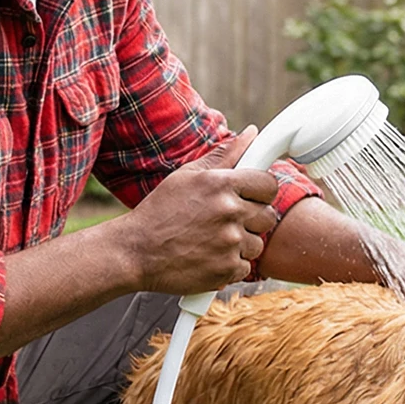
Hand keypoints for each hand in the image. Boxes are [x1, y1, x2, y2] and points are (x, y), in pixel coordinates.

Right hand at [116, 128, 280, 294]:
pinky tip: (208, 257)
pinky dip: (230, 265)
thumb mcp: (187, 176)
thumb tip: (252, 134)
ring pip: (258, 243)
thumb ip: (224, 155)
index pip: (269, 184)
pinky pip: (246, 267)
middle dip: (252, 219)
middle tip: (226, 221)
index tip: (250, 197)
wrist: (135, 252)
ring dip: (241, 244)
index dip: (261, 191)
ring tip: (212, 241)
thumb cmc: (160, 211)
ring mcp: (229, 243)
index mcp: (221, 184)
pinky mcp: (226, 270)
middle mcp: (229, 212)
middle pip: (269, 215)